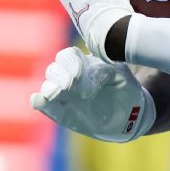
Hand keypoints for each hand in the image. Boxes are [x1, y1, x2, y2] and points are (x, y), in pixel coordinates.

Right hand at [30, 47, 154, 142]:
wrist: (131, 114)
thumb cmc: (125, 88)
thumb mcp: (119, 74)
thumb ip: (102, 71)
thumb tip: (84, 82)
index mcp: (83, 64)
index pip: (67, 56)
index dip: (70, 63)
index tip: (79, 75)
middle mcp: (70, 78)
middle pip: (54, 70)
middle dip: (60, 76)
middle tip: (69, 86)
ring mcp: (65, 96)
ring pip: (48, 87)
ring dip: (49, 88)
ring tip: (55, 94)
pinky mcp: (63, 114)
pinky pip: (46, 106)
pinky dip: (39, 102)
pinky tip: (38, 100)